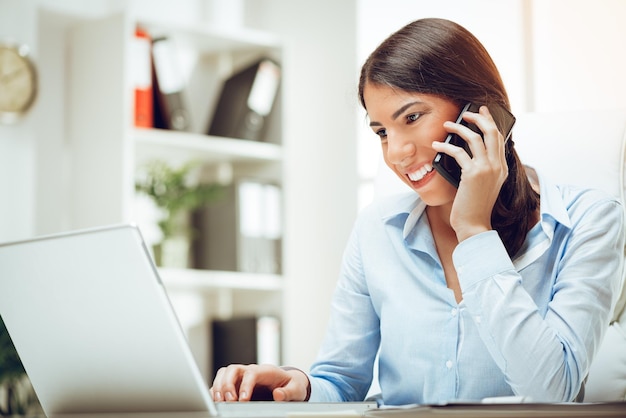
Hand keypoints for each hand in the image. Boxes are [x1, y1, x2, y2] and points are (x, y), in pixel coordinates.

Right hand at [210, 364, 309, 401]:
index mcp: (265, 371)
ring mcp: (242, 376)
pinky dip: (216, 390)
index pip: (251, 373)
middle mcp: (251, 371)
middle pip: (233, 369)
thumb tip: (278, 394)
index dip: (245, 385)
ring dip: (219, 387)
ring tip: (220, 402)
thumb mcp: (296, 389)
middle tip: (228, 401)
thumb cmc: (290, 385)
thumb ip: (288, 392)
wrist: (287, 383)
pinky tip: (216, 401)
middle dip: (227, 384)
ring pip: (224, 374)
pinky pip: (221, 383)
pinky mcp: (235, 384)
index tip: (243, 400)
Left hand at [432, 106, 507, 241]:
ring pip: (475, 138)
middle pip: (491, 132)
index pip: (498, 138)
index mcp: (503, 167)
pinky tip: (437, 145)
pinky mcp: (473, 174)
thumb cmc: (474, 206)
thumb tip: (465, 150)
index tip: (481, 111)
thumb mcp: (483, 185)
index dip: (489, 122)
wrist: (474, 225)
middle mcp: (498, 166)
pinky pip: (458, 152)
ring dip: (459, 129)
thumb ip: (481, 168)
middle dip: (478, 118)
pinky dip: (446, 146)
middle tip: (465, 113)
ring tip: (446, 126)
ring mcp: (487, 169)